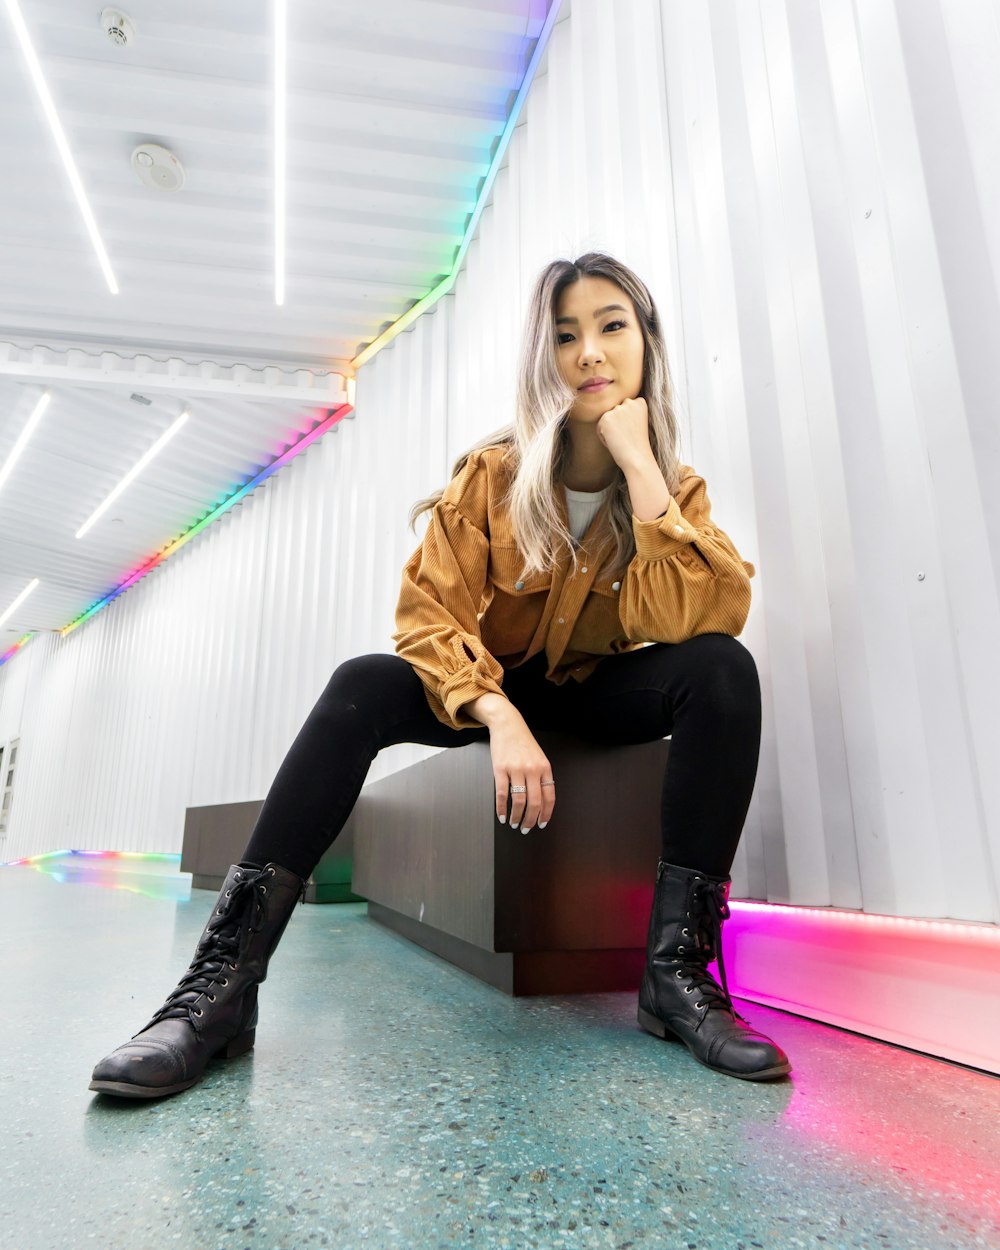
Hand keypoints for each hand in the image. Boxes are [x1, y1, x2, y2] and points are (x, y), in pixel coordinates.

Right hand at [486, 707, 555, 833]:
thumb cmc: (523, 742)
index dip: (546, 814)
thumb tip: (542, 802)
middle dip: (530, 820)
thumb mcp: (539, 757)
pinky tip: (502, 815)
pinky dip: (501, 808)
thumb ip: (542, 776)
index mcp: (544, 768)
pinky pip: (502, 794)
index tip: (541, 824)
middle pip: (534, 802)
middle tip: (526, 829)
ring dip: (517, 817)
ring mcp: (516, 769)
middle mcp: (532, 769)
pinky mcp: (500, 769)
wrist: (507, 724)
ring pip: (519, 801)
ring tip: (514, 823)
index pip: (549, 797)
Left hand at [595, 396, 654, 472]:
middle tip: (627, 437)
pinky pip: (599, 428)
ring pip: (606, 419)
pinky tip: (615, 442)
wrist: (637, 457)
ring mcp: (617, 410)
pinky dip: (604, 437)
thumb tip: (612, 412)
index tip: (634, 431)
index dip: (628, 421)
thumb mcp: (638, 422)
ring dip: (610, 430)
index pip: (626, 407)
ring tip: (622, 440)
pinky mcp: (605, 419)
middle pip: (615, 411)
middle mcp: (629, 402)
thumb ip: (629, 413)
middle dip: (617, 423)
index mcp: (640, 402)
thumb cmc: (638, 445)